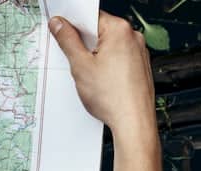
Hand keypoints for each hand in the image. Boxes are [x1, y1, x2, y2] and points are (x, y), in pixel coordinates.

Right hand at [49, 12, 154, 135]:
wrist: (133, 123)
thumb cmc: (113, 98)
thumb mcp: (80, 66)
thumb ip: (67, 40)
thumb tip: (59, 24)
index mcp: (120, 30)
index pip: (91, 16)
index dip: (73, 25)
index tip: (62, 33)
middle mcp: (134, 38)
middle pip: (101, 31)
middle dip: (85, 44)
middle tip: (77, 62)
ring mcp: (140, 53)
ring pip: (109, 47)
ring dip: (96, 57)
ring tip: (92, 77)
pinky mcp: (141, 68)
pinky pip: (119, 59)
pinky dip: (108, 67)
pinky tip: (102, 83)